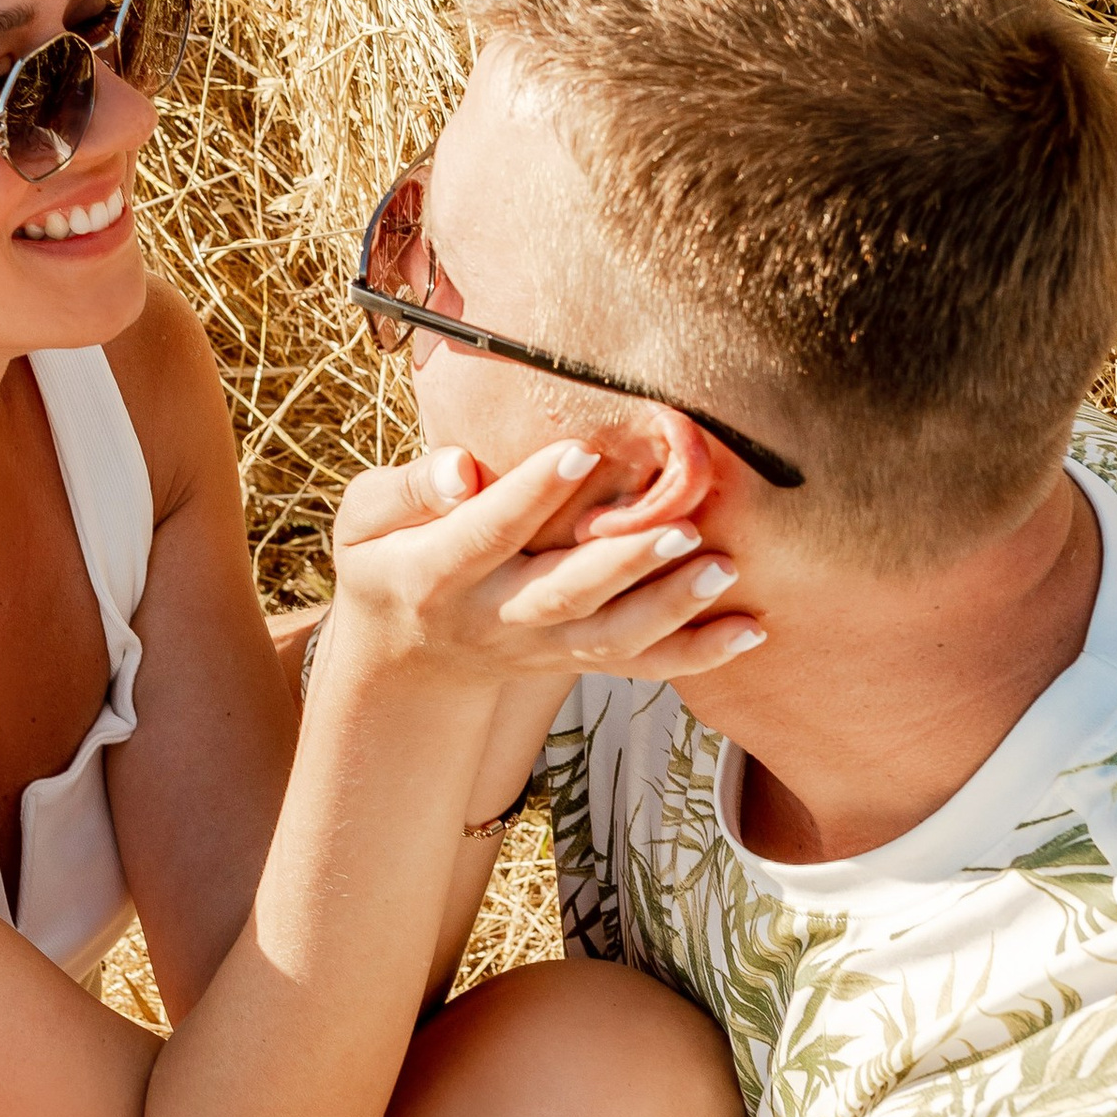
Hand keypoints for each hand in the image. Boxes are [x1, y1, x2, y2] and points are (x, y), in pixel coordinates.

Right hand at [328, 438, 763, 695]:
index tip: (578, 450)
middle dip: (623, 562)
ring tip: (724, 569)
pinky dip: (698, 654)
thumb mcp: (364, 523)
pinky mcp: (576, 660)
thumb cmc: (389, 560)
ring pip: (611, 637)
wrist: (408, 658)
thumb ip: (407, 490)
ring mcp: (540, 648)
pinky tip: (751, 629)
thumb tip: (461, 470)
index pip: (485, 534)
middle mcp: (494, 619)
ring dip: (672, 607)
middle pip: (562, 594)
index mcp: (435, 576)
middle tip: (681, 525)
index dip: (529, 495)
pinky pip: (641, 666)